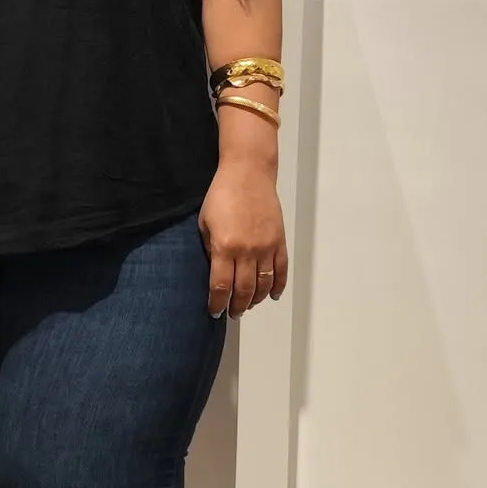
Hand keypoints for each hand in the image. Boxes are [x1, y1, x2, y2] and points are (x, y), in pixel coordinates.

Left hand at [198, 160, 287, 318]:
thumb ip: (210, 248)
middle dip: (236, 306)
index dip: (217, 303)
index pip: (221, 286)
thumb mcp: (204, 222)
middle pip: (244, 290)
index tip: (214, 311)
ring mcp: (266, 247)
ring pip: (264, 285)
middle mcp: (247, 251)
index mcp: (225, 247)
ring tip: (248, 306)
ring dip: (256, 300)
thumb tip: (215, 271)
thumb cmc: (221, 195)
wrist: (248, 174)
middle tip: (232, 313)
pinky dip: (278, 286)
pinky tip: (273, 296)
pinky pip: (281, 270)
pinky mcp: (279, 241)